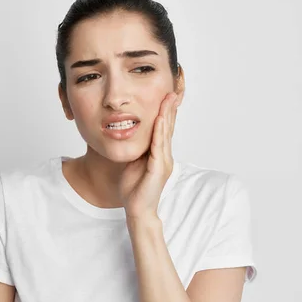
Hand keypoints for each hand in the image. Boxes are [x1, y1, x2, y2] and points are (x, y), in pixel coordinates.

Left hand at [119, 92, 179, 219]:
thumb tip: (129, 136)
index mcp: (158, 154)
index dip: (165, 113)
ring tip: (168, 100)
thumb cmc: (134, 189)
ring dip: (166, 115)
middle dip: (170, 109)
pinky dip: (158, 132)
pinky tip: (159, 120)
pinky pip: (158, 147)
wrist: (137, 210)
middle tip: (172, 91)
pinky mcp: (158, 169)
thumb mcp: (133, 163)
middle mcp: (164, 156)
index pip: (163, 129)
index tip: (165, 97)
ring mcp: (163, 162)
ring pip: (165, 134)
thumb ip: (136, 150)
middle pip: (168, 128)